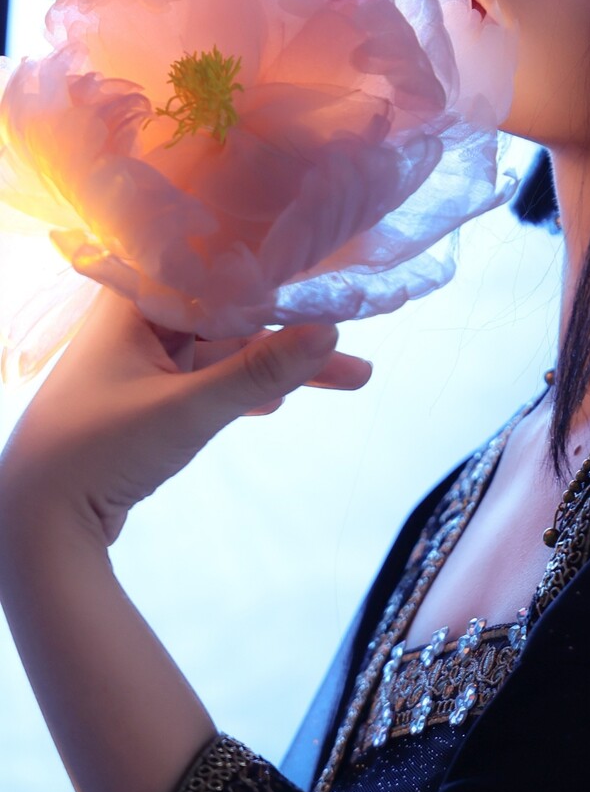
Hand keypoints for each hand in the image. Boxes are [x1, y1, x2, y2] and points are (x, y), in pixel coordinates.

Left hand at [0, 287, 372, 546]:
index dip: (269, 264)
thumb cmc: (99, 452)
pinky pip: (206, 379)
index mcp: (131, 304)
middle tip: (351, 339)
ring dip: (276, 363)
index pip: (212, 265)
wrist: (35, 526)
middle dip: (289, 328)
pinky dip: (242, 386)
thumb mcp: (186, 410)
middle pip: (228, 311)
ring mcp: (137, 363)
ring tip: (349, 378)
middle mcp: (133, 323)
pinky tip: (278, 401)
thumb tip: (332, 332)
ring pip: (223, 349)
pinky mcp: (142, 401)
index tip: (325, 264)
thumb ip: (259, 371)